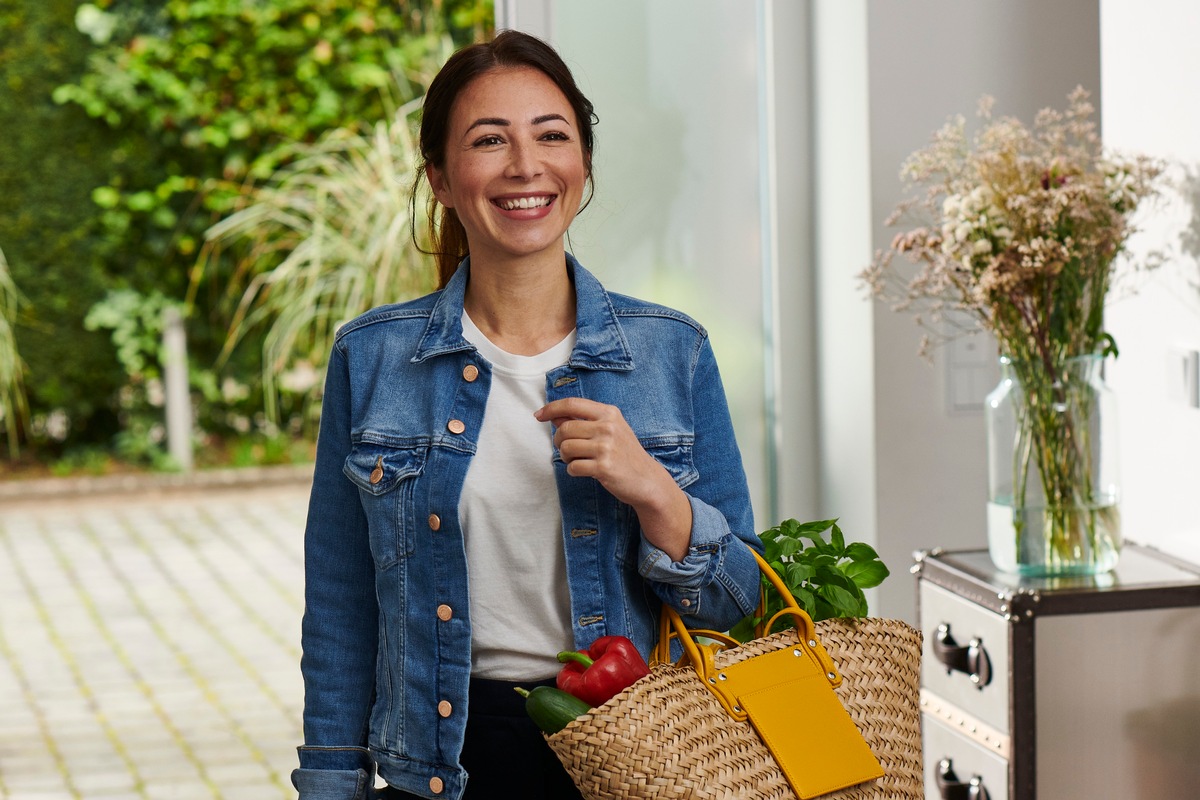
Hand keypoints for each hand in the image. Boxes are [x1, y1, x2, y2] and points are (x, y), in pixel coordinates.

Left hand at [534, 397, 691, 559]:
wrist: (647, 480)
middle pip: (565, 428)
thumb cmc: (625, 454)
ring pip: (566, 448)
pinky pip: (573, 467)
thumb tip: (554, 415)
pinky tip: (585, 471)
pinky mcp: (604, 467)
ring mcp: (606, 447)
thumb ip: (584, 421)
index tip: (539, 415)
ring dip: (566, 457)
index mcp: (609, 413)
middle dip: (559, 441)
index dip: (551, 408)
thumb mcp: (610, 430)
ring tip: (578, 461)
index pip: (572, 404)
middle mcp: (608, 427)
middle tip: (567, 450)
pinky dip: (574, 471)